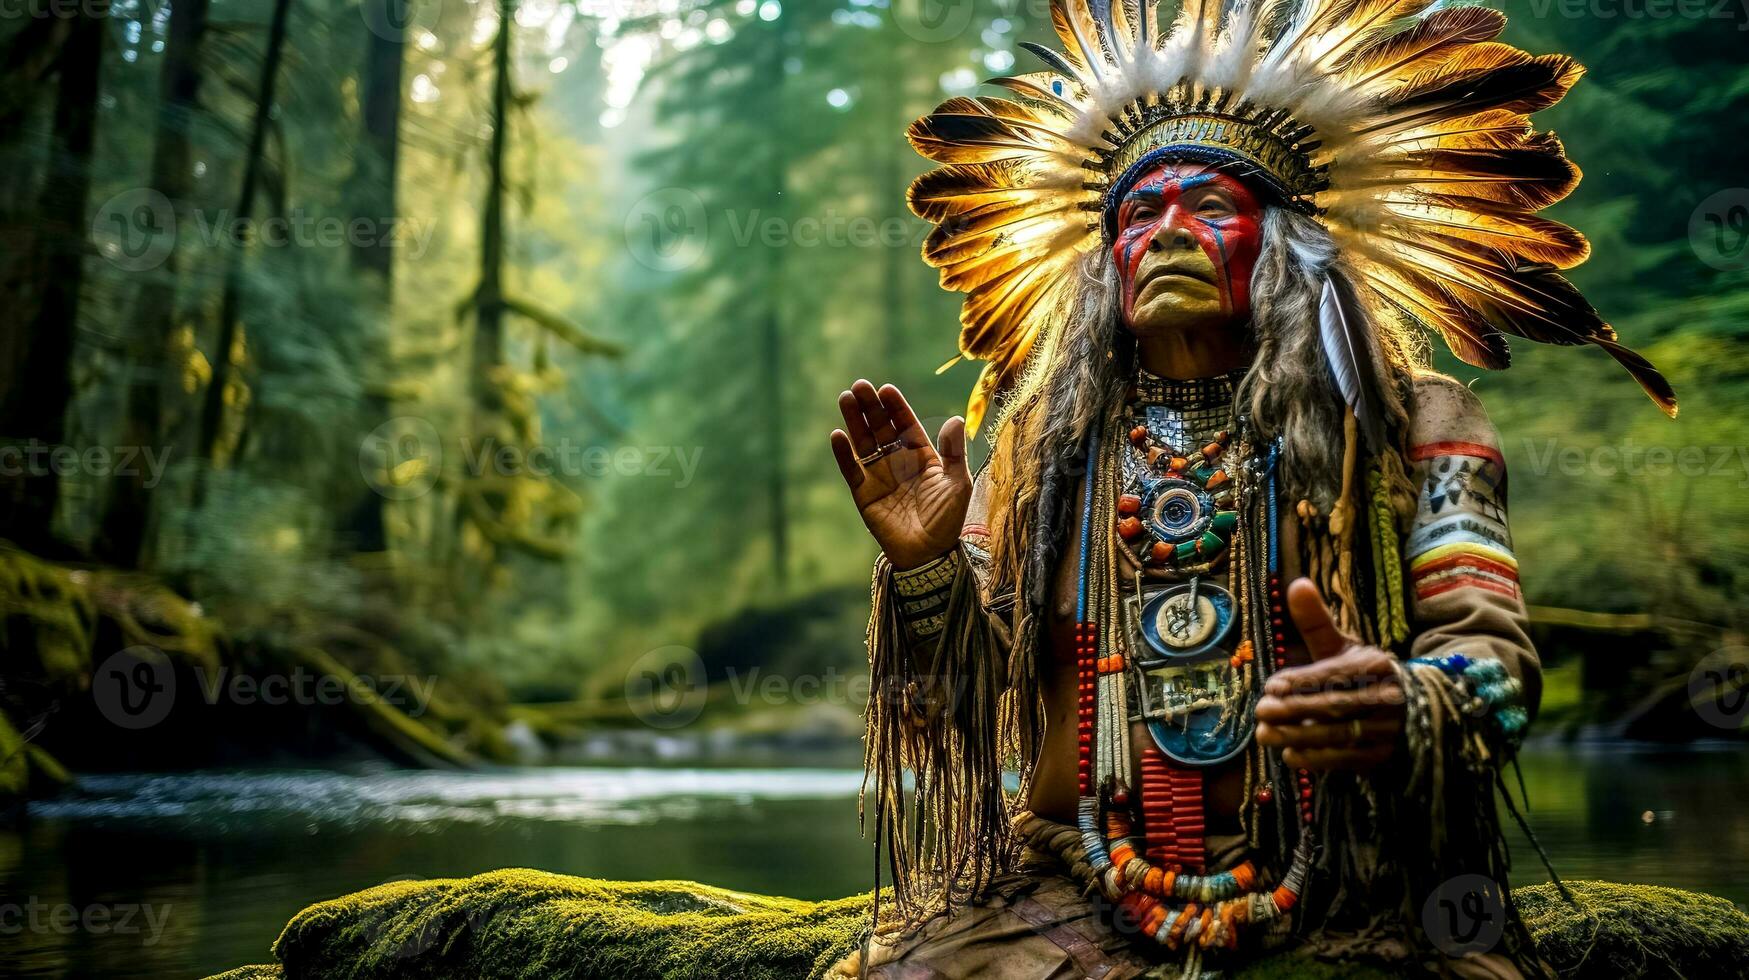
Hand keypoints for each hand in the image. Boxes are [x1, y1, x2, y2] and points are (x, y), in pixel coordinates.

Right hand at [830, 380, 971, 569]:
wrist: (929, 554)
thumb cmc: (948, 519)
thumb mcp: (957, 483)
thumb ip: (954, 452)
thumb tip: (953, 419)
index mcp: (921, 456)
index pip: (905, 425)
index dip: (896, 407)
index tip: (886, 389)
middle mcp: (897, 462)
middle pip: (881, 428)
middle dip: (871, 407)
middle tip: (859, 386)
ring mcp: (879, 477)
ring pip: (864, 443)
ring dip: (855, 421)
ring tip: (845, 399)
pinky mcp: (864, 494)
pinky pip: (851, 471)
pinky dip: (844, 454)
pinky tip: (838, 435)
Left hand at [1254, 578, 1404, 770]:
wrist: (1409, 712)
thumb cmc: (1363, 676)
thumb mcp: (1344, 648)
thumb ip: (1317, 623)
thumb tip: (1296, 584)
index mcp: (1375, 665)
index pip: (1336, 674)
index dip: (1303, 680)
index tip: (1272, 685)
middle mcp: (1386, 696)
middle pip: (1336, 704)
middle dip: (1295, 709)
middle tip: (1260, 710)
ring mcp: (1387, 729)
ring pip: (1340, 734)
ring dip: (1298, 737)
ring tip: (1263, 735)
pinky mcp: (1382, 756)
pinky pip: (1347, 759)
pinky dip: (1317, 759)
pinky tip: (1288, 756)